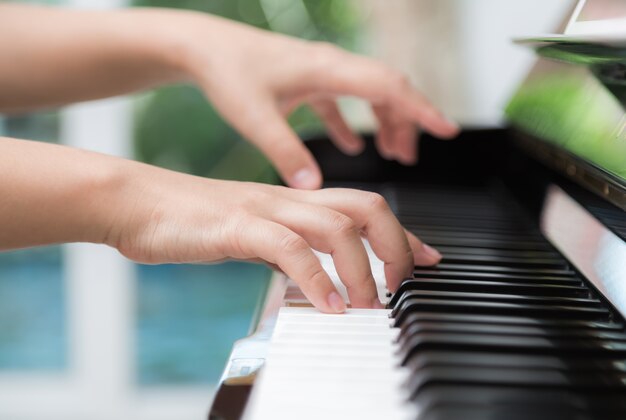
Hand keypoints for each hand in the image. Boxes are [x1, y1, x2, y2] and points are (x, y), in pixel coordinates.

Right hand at [109, 163, 441, 312]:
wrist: (136, 202)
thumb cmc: (191, 221)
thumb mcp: (251, 235)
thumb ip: (286, 251)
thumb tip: (315, 279)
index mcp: (292, 201)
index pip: (362, 208)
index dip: (402, 234)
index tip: (428, 259)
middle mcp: (287, 200)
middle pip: (364, 206)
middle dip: (397, 245)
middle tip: (403, 285)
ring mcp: (263, 209)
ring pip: (335, 226)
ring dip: (363, 269)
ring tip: (371, 305)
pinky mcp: (237, 226)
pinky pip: (289, 249)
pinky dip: (317, 279)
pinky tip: (328, 306)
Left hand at [177, 15, 458, 188]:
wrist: (201, 45)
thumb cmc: (227, 73)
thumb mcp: (255, 117)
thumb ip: (284, 152)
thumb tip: (313, 187)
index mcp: (327, 69)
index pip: (388, 85)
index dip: (420, 109)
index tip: (446, 131)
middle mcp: (331, 66)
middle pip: (387, 89)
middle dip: (406, 120)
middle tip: (412, 156)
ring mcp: (320, 71)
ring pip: (369, 93)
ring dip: (385, 121)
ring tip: (393, 154)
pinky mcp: (307, 79)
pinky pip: (343, 100)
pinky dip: (354, 123)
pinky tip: (353, 146)